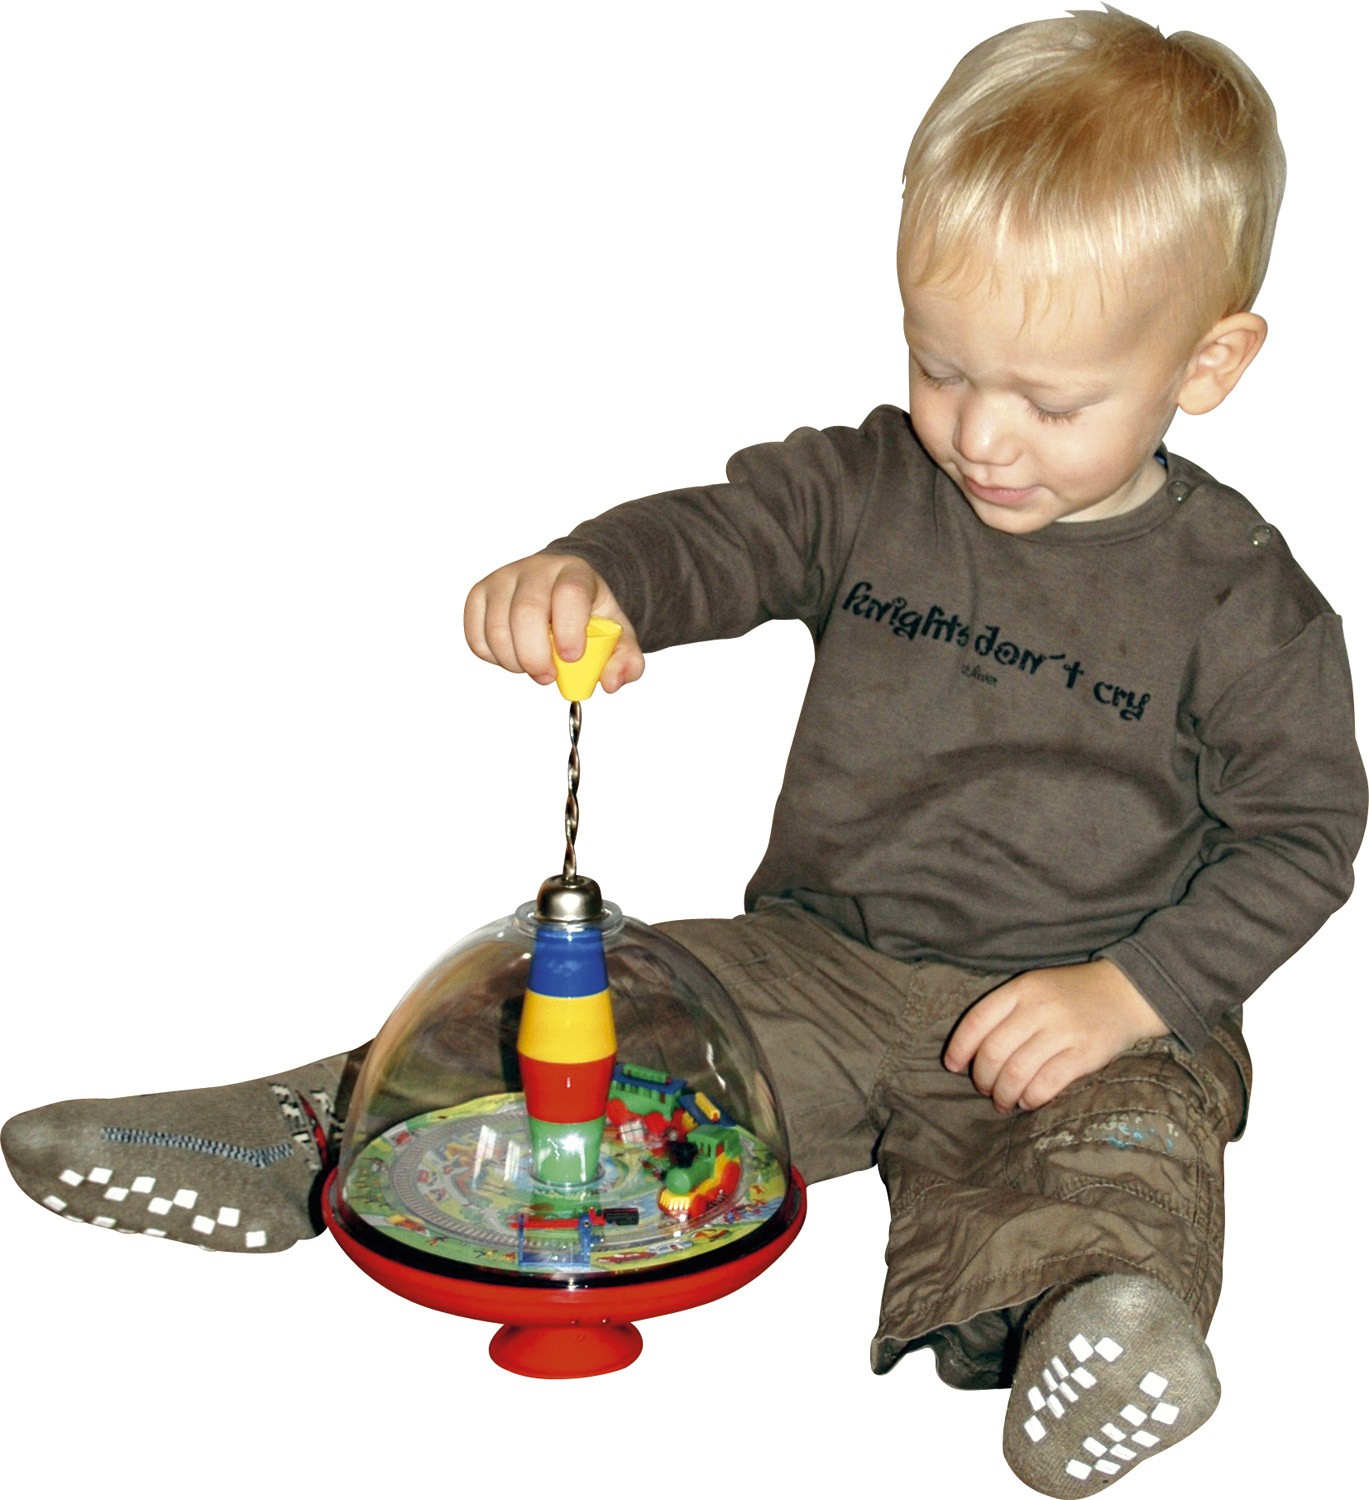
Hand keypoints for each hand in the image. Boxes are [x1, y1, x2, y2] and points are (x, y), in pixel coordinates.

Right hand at [463, 551, 643, 690]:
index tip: (572, 657)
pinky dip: (493, 657)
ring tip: (533, 666)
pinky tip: (514, 656)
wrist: (563, 588)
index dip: (569, 629)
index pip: (569, 593)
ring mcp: (502, 579)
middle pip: (526, 611)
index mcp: (574, 573)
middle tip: (548, 676)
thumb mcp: (617, 635)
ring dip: (514, 661)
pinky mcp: (479, 595)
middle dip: (535, 655)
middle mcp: (535, 569)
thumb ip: (627, 661)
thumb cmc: (589, 615)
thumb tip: (610, 682)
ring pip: (497, 628)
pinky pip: (476, 635)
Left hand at [943, 959, 1167, 1112]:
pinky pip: (1047, 1083)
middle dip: (982, 1078)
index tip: (953, 1067)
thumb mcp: (1034, 988)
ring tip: (1004, 1102)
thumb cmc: (1071, 994)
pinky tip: (1028, 1102)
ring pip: (1016, 1072)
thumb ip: (1005, 1012)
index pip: (976, 1021)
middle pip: (993, 1052)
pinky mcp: (1085, 1054)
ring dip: (1004, 1094)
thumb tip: (970, 1054)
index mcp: (1021, 989)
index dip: (959, 1048)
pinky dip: (1031, 1098)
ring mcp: (1063, 1030)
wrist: (1126, 991)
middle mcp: (1038, 1008)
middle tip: (985, 1089)